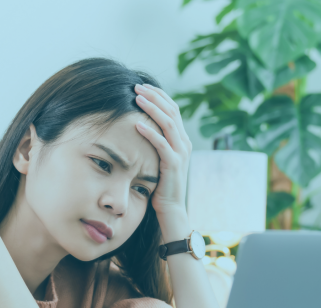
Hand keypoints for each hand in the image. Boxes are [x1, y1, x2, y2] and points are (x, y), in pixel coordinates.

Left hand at [133, 84, 191, 218]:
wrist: (171, 208)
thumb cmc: (160, 185)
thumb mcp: (159, 159)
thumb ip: (155, 144)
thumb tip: (139, 127)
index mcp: (182, 139)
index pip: (173, 109)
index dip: (158, 96)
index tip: (142, 87)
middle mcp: (184, 143)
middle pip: (171, 110)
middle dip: (154, 96)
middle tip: (136, 86)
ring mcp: (181, 153)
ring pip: (168, 123)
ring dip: (151, 108)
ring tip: (136, 98)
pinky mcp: (174, 164)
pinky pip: (162, 144)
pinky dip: (149, 132)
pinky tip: (136, 124)